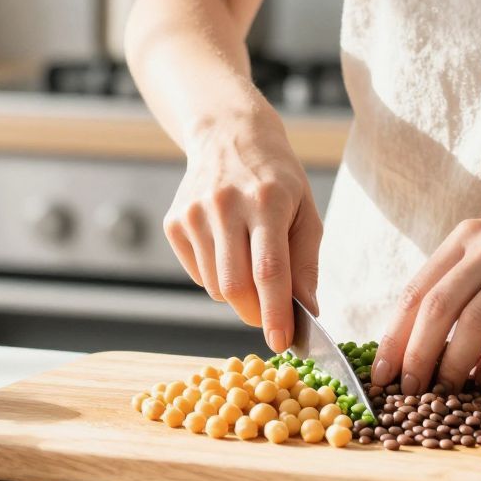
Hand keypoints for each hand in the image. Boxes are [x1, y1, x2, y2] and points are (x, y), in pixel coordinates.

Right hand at [165, 110, 322, 352]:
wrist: (229, 137)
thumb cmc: (277, 181)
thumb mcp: (305, 212)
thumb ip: (306, 264)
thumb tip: (306, 312)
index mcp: (266, 201)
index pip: (268, 269)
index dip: (275, 312)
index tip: (281, 343)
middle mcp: (225, 205)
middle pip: (235, 286)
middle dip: (256, 313)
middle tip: (271, 318)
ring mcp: (193, 213)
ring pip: (215, 286)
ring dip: (239, 295)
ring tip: (251, 264)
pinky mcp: (174, 222)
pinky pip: (198, 275)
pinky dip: (217, 278)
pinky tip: (227, 249)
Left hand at [371, 187, 480, 395]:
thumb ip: (464, 278)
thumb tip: (425, 336)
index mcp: (467, 236)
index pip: (415, 290)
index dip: (392, 335)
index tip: (377, 372)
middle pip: (435, 307)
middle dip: (414, 356)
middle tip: (406, 392)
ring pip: (472, 323)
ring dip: (452, 365)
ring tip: (443, 395)